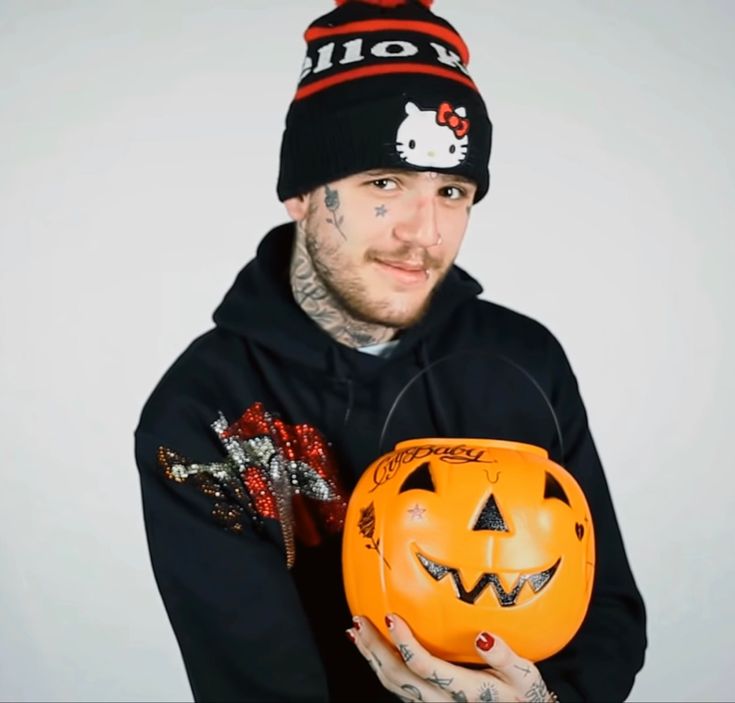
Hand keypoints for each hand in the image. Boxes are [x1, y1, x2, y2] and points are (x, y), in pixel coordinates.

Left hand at [346, 612, 555, 701]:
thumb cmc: (522, 693)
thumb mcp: (524, 675)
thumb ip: (503, 656)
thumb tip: (483, 636)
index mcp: (464, 692)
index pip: (425, 669)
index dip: (405, 644)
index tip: (390, 616)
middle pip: (399, 678)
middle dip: (375, 649)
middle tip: (358, 621)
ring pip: (393, 685)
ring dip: (372, 657)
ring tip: (356, 631)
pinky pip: (398, 688)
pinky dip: (381, 666)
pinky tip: (373, 650)